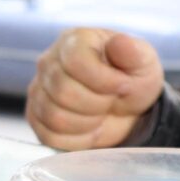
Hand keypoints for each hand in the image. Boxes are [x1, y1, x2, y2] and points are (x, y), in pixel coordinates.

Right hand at [26, 29, 163, 150]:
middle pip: (63, 92)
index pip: (75, 61)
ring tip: (101, 113)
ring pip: (55, 116)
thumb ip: (133, 52)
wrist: (125, 105)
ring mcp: (38, 90)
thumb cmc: (131, 78)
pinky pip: (49, 136)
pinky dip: (77, 139)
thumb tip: (119, 42)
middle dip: (98, 104)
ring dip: (88, 122)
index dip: (102, 80)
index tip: (123, 85)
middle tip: (112, 100)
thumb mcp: (143, 62)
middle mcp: (48, 62)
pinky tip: (90, 127)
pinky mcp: (36, 117)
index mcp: (73, 41)